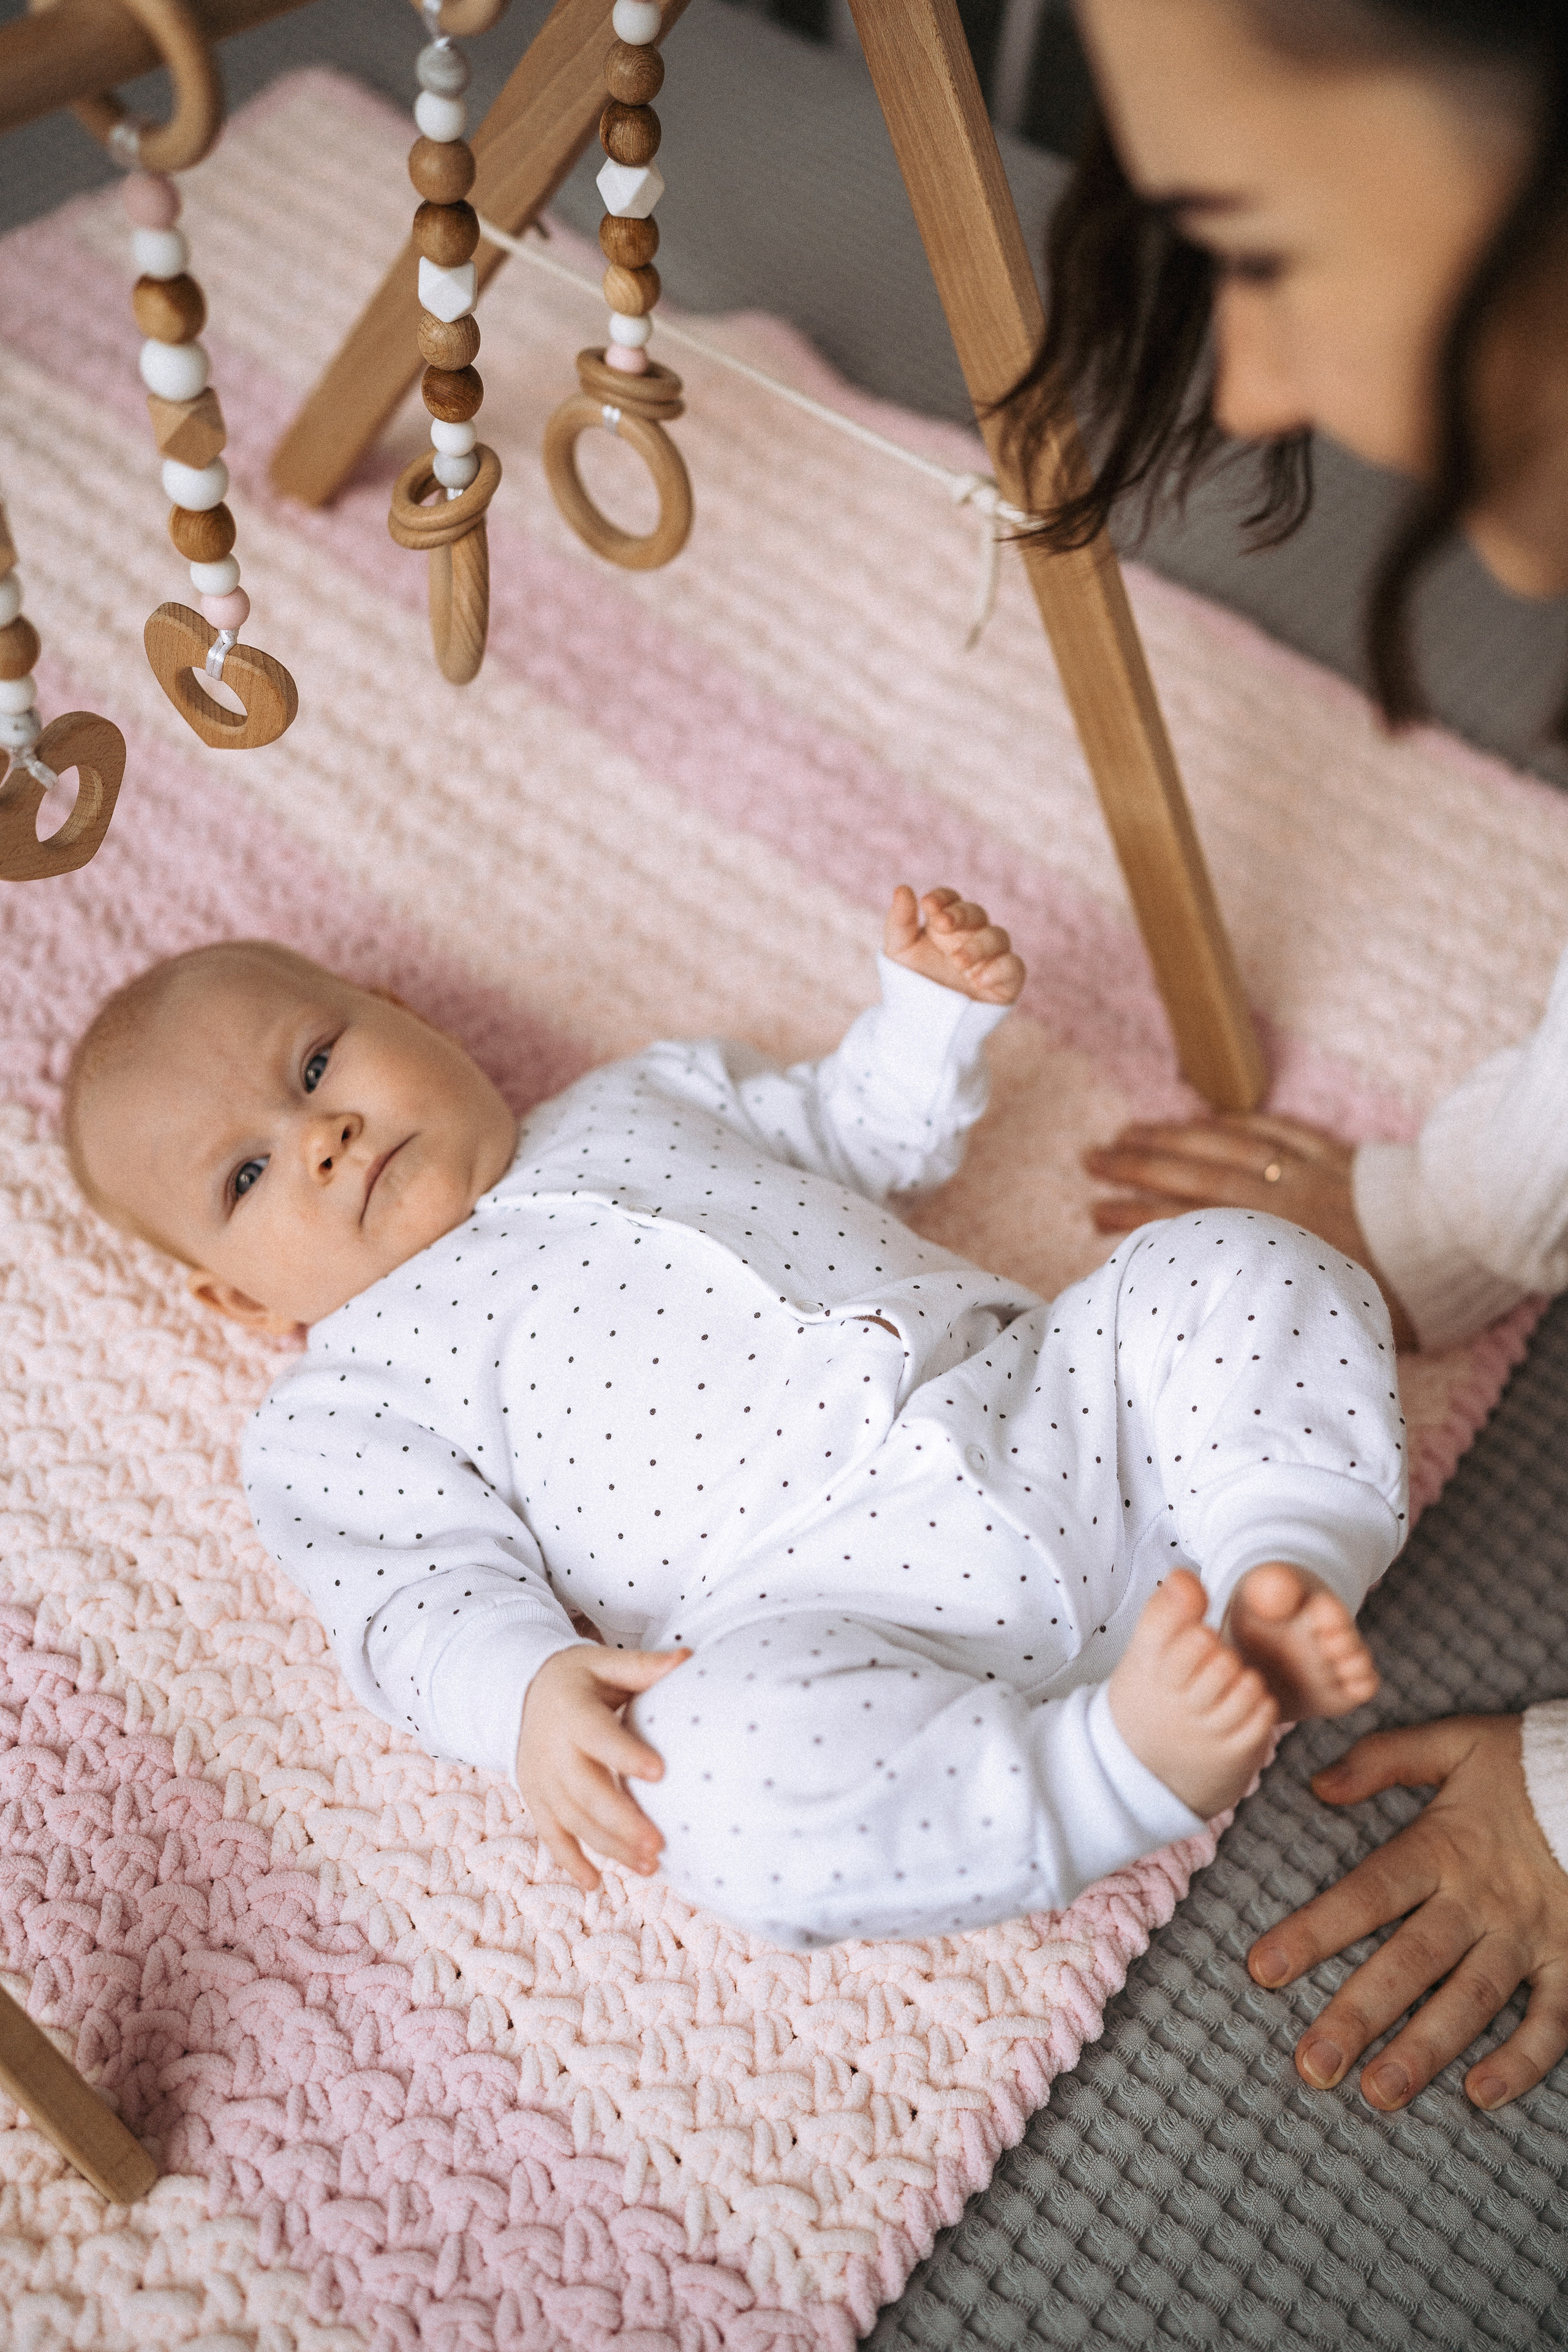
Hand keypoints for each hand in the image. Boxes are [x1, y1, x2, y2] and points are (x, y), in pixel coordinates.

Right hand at [516, 1642, 687, 1892]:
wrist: (522, 1693)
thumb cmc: (578, 1679)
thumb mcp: (604, 1663)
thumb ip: (643, 1666)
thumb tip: (687, 1658)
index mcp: (572, 1713)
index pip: (599, 1736)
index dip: (626, 1754)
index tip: (660, 1772)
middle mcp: (552, 1750)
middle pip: (585, 1792)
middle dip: (622, 1821)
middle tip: (659, 1844)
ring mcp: (541, 1780)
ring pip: (572, 1820)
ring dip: (608, 1847)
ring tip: (649, 1866)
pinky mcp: (536, 1800)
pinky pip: (550, 1836)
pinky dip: (569, 1861)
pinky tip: (594, 1884)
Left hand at [884, 885, 1023, 1005]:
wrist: (920, 1027)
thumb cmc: (910, 985)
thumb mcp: (898, 953)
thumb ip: (899, 922)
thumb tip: (903, 888)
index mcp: (946, 926)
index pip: (951, 900)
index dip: (943, 898)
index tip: (928, 905)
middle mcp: (971, 937)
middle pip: (977, 913)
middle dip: (961, 915)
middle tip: (942, 925)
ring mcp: (991, 958)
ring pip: (998, 936)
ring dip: (978, 945)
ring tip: (958, 962)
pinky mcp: (1006, 982)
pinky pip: (1014, 966)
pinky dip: (999, 968)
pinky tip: (979, 980)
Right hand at [1081, 1110, 1416, 1347]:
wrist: (1451, 1239)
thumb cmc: (1394, 1291)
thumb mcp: (1323, 1317)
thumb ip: (1272, 1318)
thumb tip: (1223, 1337)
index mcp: (1264, 1240)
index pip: (1183, 1222)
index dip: (1133, 1215)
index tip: (1092, 1212)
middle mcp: (1273, 1197)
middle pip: (1189, 1173)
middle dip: (1134, 1164)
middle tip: (1091, 1158)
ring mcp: (1300, 1168)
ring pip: (1221, 1143)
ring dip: (1170, 1136)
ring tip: (1128, 1132)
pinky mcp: (1331, 1154)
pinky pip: (1271, 1129)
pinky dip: (1234, 1122)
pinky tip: (1205, 1120)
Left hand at [1248, 1714, 1567, 2111]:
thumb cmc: (1530, 1763)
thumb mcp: (1458, 1742)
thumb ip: (1386, 1759)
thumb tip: (1318, 1785)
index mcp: (1444, 1847)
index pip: (1367, 1894)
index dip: (1314, 1931)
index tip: (1262, 1969)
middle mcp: (1482, 1900)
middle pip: (1411, 1962)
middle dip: (1359, 2015)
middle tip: (1313, 2064)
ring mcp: (1531, 1935)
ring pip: (1472, 2000)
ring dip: (1426, 2050)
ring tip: (1379, 2093)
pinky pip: (1553, 2019)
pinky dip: (1522, 2061)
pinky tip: (1482, 2095)